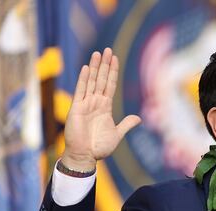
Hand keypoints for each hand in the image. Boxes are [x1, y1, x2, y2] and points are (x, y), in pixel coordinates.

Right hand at [61, 48, 140, 170]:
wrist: (85, 156)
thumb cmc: (99, 147)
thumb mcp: (117, 134)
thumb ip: (126, 124)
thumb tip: (138, 118)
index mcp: (105, 107)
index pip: (109, 85)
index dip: (112, 72)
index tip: (115, 59)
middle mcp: (95, 103)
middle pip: (101, 79)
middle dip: (104, 65)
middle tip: (107, 49)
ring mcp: (85, 104)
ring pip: (91, 81)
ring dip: (94, 67)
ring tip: (98, 53)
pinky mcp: (77, 108)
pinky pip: (80, 91)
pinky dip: (83, 79)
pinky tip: (85, 68)